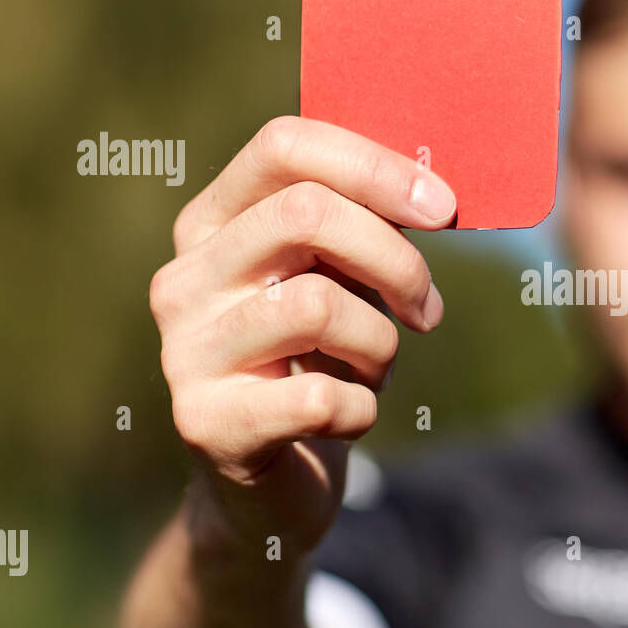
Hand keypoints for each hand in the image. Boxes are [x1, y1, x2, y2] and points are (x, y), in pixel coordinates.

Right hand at [148, 116, 455, 555]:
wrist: (274, 482)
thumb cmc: (320, 361)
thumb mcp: (341, 280)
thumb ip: (367, 227)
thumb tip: (434, 191)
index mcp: (213, 222)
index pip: (284, 145)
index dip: (375, 166)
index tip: (443, 207)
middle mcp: (184, 277)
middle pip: (306, 213)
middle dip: (396, 259)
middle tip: (427, 308)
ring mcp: (184, 350)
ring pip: (318, 305)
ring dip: (379, 343)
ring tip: (373, 368)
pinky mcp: (206, 423)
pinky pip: (318, 396)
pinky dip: (359, 408)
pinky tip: (346, 416)